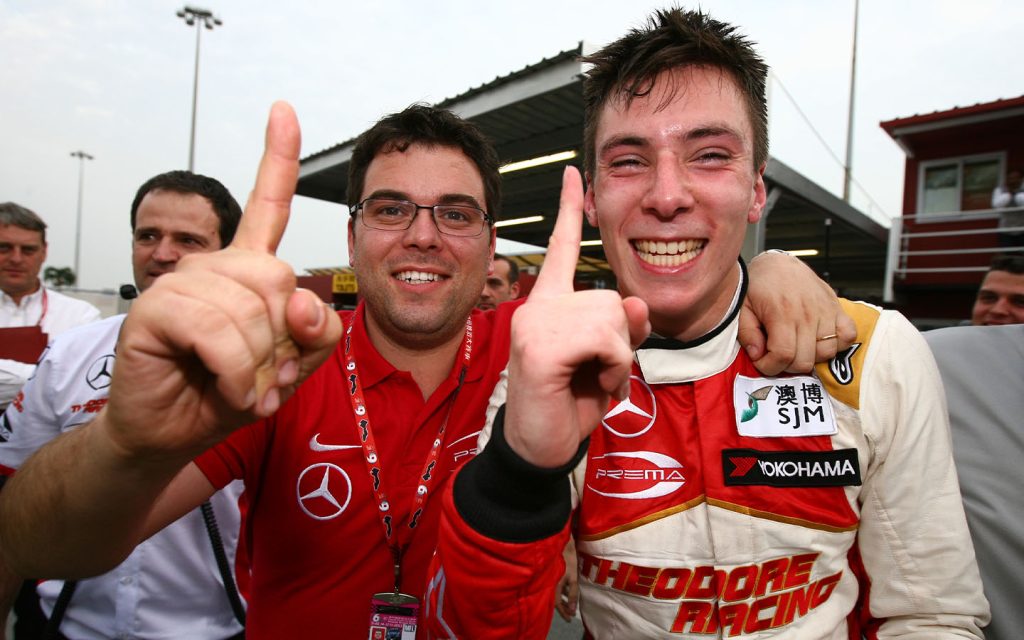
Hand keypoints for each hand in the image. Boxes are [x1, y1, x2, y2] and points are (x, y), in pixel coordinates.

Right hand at [103, 102, 341, 460]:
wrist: (175, 433)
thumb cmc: (231, 393)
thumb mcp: (293, 364)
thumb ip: (317, 331)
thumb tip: (302, 298)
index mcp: (247, 270)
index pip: (267, 205)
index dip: (278, 158)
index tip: (284, 110)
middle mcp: (214, 266)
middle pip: (280, 278)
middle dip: (285, 340)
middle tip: (267, 374)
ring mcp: (182, 281)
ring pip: (251, 309)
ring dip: (258, 365)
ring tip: (242, 386)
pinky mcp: (155, 307)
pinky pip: (218, 332)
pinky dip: (234, 373)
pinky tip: (227, 390)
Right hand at [504, 166, 648, 467]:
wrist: (539, 450)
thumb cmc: (568, 405)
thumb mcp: (605, 363)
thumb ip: (622, 329)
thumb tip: (638, 302)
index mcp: (550, 305)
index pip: (563, 249)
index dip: (570, 210)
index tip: (574, 173)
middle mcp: (538, 307)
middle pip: (612, 298)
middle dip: (620, 341)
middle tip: (594, 372)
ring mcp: (535, 324)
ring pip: (613, 318)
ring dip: (617, 358)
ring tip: (590, 379)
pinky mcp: (540, 347)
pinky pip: (607, 341)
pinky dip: (613, 370)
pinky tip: (588, 385)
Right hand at [554, 537, 578, 621]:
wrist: (561, 544)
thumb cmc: (568, 561)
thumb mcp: (572, 578)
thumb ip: (573, 594)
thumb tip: (573, 610)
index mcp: (553, 587)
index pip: (557, 604)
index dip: (563, 613)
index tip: (569, 619)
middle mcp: (550, 584)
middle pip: (556, 600)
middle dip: (564, 607)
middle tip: (571, 613)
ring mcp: (552, 579)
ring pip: (557, 593)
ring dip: (564, 599)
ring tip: (570, 604)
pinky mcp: (554, 573)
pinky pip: (557, 586)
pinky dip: (562, 591)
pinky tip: (567, 592)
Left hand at [739, 251, 855, 374]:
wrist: (778, 263)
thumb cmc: (759, 286)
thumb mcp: (743, 307)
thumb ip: (748, 334)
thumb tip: (758, 355)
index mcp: (782, 313)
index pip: (783, 354)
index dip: (770, 366)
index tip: (762, 361)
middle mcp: (807, 313)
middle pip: (805, 360)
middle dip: (786, 366)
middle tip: (776, 355)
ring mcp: (825, 311)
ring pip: (826, 353)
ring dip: (809, 357)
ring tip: (795, 347)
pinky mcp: (837, 308)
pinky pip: (848, 336)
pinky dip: (836, 344)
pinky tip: (818, 340)